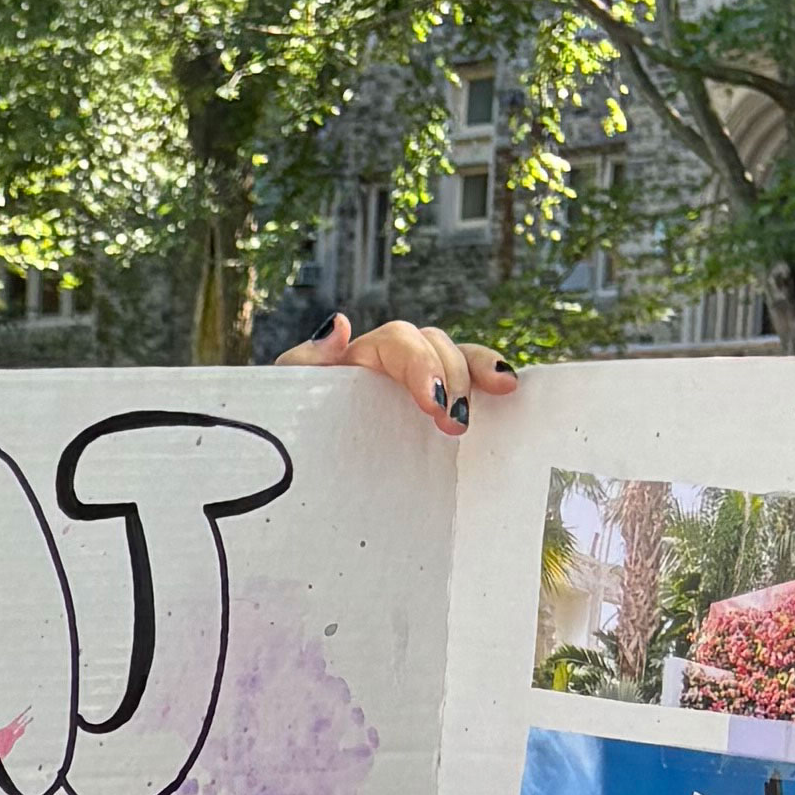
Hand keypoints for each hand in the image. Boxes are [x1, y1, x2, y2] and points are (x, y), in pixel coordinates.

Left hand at [275, 313, 518, 435]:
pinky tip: (512, 394)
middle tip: (456, 420)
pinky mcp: (428, 419)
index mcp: (358, 357)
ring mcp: (414, 390)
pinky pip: (466, 393)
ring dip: (480, 372)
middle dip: (454, 374)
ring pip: (458, 361)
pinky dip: (489, 385)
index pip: (400, 342)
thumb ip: (306, 361)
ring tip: (503, 391)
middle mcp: (391, 367)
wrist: (286, 471)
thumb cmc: (282, 427)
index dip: (422, 363)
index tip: (433, 403)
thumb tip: (338, 323)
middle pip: (437, 346)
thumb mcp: (286, 394)